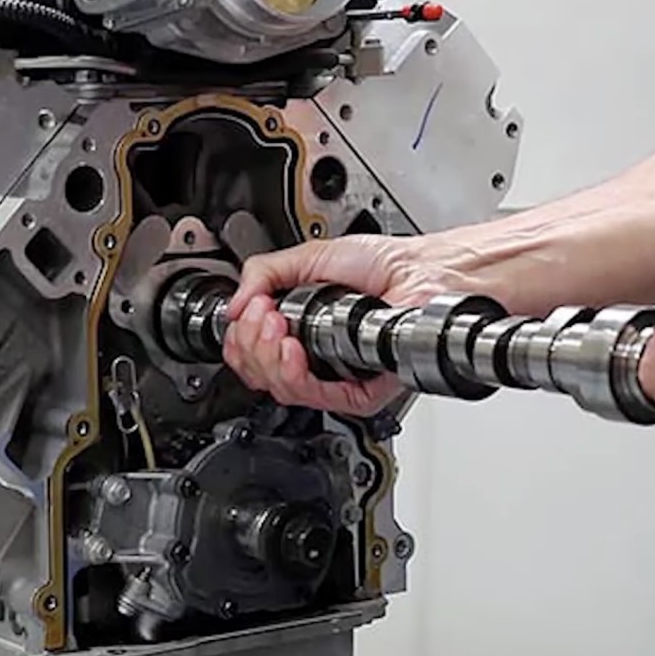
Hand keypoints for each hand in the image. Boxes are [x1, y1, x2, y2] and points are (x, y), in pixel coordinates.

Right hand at [221, 234, 479, 415]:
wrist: (422, 273)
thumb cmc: (385, 264)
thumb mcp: (308, 258)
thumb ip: (263, 274)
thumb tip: (232, 306)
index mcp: (300, 329)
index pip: (250, 353)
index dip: (240, 336)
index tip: (249, 308)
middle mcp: (315, 357)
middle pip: (257, 374)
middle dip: (250, 343)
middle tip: (263, 314)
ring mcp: (335, 376)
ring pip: (278, 389)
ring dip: (267, 355)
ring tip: (278, 325)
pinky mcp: (359, 392)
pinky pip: (312, 397)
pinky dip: (292, 373)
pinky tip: (293, 348)